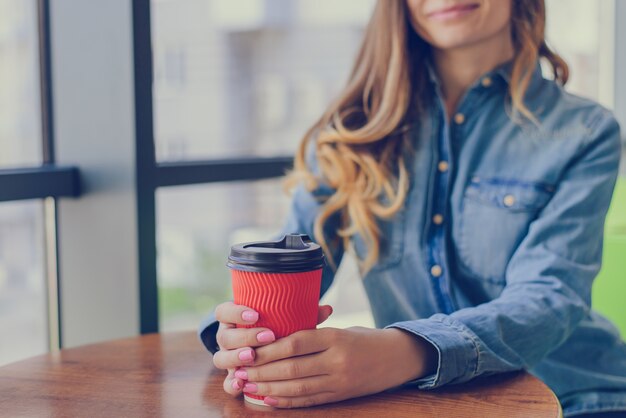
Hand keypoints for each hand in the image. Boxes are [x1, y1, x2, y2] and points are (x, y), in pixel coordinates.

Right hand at [211, 301, 333, 397]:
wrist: (260, 346)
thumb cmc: (274, 328)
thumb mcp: (283, 319)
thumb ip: (300, 314)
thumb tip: (327, 309)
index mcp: (233, 319)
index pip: (224, 311)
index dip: (237, 312)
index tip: (256, 314)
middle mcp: (227, 338)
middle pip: (225, 337)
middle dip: (245, 336)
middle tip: (267, 336)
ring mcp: (227, 357)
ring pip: (221, 358)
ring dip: (237, 358)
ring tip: (253, 356)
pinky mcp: (231, 376)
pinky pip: (226, 382)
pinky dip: (232, 384)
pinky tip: (242, 384)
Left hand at [235, 326, 436, 407]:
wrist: (397, 358)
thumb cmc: (364, 338)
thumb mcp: (341, 329)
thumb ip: (313, 333)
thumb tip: (276, 336)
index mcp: (336, 337)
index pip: (296, 342)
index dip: (270, 349)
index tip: (249, 350)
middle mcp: (338, 361)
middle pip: (292, 368)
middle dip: (262, 371)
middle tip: (240, 370)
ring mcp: (340, 381)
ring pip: (297, 387)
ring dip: (268, 388)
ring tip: (248, 385)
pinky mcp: (340, 396)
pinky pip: (309, 400)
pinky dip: (286, 401)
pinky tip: (268, 399)